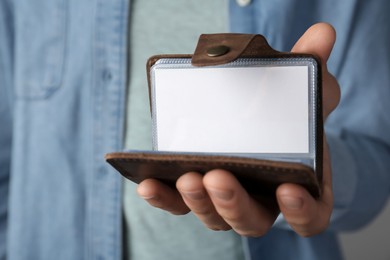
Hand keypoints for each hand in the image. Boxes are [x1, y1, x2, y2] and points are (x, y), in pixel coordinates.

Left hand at [137, 23, 339, 236]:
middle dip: (234, 203)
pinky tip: (148, 182)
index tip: (288, 190)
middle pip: (252, 220)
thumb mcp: (302, 89)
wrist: (259, 115)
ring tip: (186, 174)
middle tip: (218, 176)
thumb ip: (312, 68)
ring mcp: (228, 199)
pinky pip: (180, 204)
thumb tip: (321, 35)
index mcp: (299, 184)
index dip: (301, 211)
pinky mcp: (198, 191)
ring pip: (215, 216)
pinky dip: (165, 197)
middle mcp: (263, 200)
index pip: (310, 216)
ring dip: (198, 201)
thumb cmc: (287, 112)